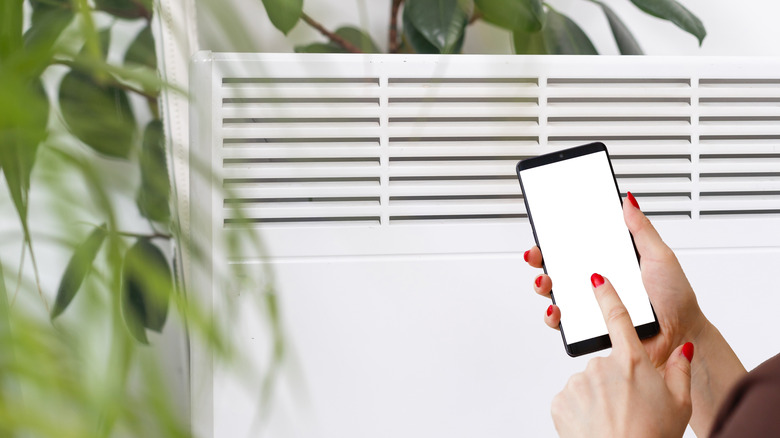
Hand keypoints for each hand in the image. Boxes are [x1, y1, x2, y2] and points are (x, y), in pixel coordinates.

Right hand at [525, 193, 706, 371]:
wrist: (682, 333)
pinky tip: (557, 310)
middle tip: (538, 254)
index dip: (556, 239)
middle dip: (540, 259)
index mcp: (609, 263)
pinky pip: (563, 324)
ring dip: (543, 286)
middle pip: (558, 268)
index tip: (545, 230)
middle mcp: (596, 283)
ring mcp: (591, 306)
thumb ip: (641, 229)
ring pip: (554, 294)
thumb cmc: (675, 298)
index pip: (575, 247)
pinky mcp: (589, 329)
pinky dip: (554, 317)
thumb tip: (628, 201)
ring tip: (546, 281)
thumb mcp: (660, 256)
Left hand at [551, 274, 693, 437]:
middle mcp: (600, 366)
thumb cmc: (652, 436)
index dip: (606, 295)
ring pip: (587, 383)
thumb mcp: (679, 403)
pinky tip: (595, 425)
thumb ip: (679, 369)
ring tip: (614, 420)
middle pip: (605, 364)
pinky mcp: (560, 400)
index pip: (617, 317)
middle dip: (614, 380)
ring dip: (598, 397)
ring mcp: (577, 382)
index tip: (595, 278)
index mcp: (631, 361)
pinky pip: (571, 399)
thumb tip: (683, 349)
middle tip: (628, 406)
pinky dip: (581, 409)